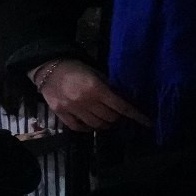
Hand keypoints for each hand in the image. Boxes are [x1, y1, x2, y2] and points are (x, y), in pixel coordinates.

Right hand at [30, 58, 148, 132]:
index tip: (147, 122)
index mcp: (96, 88)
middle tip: (119, 115)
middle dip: (118, 118)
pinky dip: (88, 128)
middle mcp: (85, 101)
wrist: (48, 68)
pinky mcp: (60, 113)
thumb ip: (108, 87)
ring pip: (96, 124)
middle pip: (110, 118)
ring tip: (106, 120)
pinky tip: (91, 124)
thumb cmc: (75, 68)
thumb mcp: (95, 73)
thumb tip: (123, 99)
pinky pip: (78, 127)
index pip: (121, 106)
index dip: (136, 115)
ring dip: (105, 124)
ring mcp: (71, 108)